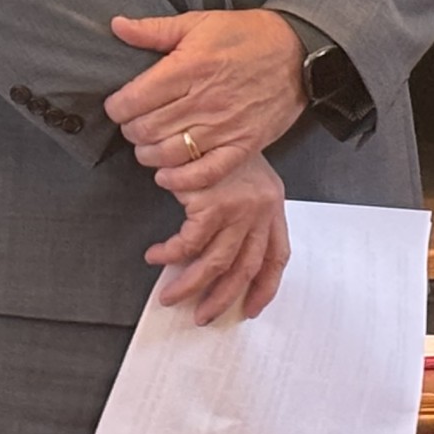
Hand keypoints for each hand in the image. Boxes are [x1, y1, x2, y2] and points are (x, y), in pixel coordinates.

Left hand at [106, 9, 306, 188]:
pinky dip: (180, 180)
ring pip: (168, 154)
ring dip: (148, 155)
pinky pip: (205, 173)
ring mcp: (225, 126)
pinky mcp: (244, 145)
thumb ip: (155, 30)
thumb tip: (116, 26)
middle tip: (134, 125)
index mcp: (190, 66)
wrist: (299, 51)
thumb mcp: (200, 22)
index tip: (119, 106)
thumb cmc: (247, 35)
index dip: (117, 107)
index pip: (133, 100)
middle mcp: (204, 99)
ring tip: (149, 145)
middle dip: (130, 131)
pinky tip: (167, 175)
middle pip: (146, 130)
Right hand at [147, 149, 289, 323]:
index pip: (277, 255)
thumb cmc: (221, 146)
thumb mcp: (244, 177)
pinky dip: (169, 255)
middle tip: (202, 315)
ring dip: (189, 285)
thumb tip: (222, 254)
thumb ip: (242, 211)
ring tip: (169, 296)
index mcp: (272, 205)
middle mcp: (260, 210)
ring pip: (214, 264)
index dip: (266, 286)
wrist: (206, 118)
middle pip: (245, 268)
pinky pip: (187, 244)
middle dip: (222, 298)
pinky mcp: (212, 204)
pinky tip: (155, 256)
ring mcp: (238, 209)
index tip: (252, 308)